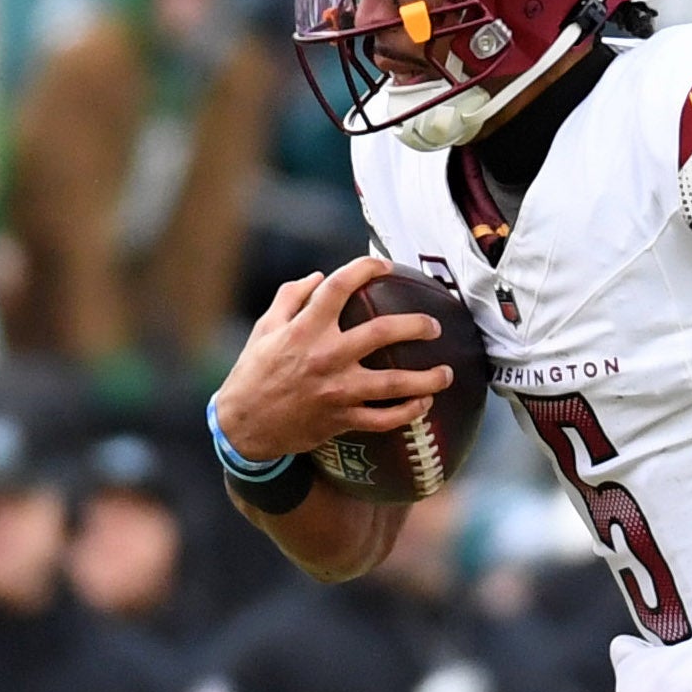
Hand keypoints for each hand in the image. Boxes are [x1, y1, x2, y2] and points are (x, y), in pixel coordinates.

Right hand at [213, 254, 451, 464]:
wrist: (244, 426)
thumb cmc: (254, 373)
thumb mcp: (265, 328)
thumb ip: (290, 298)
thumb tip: (319, 277)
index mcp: (304, 329)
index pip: (339, 287)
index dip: (365, 270)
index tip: (385, 265)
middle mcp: (325, 357)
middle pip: (382, 333)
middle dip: (415, 326)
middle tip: (434, 326)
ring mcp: (337, 391)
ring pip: (393, 383)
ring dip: (426, 378)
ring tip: (447, 373)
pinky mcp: (342, 419)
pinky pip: (384, 418)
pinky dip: (408, 413)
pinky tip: (424, 404)